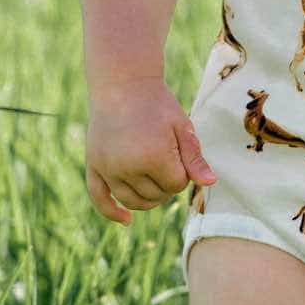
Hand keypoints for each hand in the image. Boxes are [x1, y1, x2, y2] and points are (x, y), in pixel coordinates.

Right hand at [85, 77, 216, 226]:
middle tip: (170, 158)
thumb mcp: (182, 126)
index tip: (181, 152)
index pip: (176, 185)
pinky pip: (100, 199)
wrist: (123, 83)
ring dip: (148, 197)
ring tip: (156, 178)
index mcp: (153, 156)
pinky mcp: (93, 166)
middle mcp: (127, 167)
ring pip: (132, 201)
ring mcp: (107, 168)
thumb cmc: (158, 104)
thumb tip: (211, 184)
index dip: (183, 172)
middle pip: (155, 196)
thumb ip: (194, 158)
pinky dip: (112, 212)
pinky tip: (126, 221)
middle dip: (167, 184)